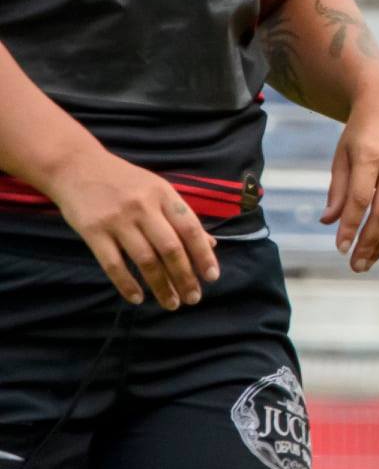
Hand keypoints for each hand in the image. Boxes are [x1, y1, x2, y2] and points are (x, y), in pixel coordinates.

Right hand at [43, 147, 218, 310]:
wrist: (76, 166)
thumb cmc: (123, 180)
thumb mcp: (157, 189)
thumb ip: (181, 216)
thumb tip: (210, 244)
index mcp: (164, 194)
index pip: (191, 229)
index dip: (203, 255)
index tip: (212, 277)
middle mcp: (144, 207)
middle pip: (170, 248)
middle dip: (185, 276)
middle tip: (193, 298)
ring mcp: (118, 220)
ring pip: (145, 260)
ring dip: (161, 285)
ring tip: (171, 303)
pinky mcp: (92, 232)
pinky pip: (113, 264)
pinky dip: (126, 284)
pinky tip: (138, 298)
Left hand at [322, 81, 378, 271]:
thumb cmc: (361, 131)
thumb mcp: (342, 154)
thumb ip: (338, 189)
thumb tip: (329, 223)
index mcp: (371, 156)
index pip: (360, 200)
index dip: (350, 227)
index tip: (340, 249)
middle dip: (368, 243)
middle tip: (355, 265)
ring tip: (369, 261)